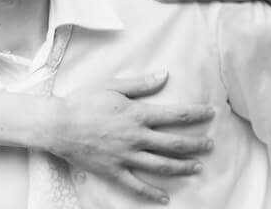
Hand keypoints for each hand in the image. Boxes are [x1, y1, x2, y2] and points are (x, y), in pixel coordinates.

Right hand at [50, 71, 214, 202]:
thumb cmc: (84, 101)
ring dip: (182, 167)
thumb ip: (141, 84)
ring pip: (161, 166)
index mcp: (138, 114)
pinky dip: (152, 193)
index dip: (196, 114)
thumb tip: (165, 75)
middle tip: (211, 145)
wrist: (58, 124)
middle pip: (174, 143)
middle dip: (196, 144)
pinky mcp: (114, 171)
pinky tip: (165, 199)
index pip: (176, 115)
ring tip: (198, 168)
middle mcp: (136, 137)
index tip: (211, 113)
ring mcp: (126, 157)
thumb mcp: (114, 86)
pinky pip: (137, 186)